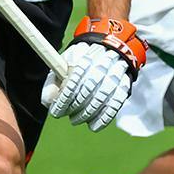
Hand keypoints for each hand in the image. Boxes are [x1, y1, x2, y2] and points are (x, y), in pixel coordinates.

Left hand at [41, 17, 145, 131]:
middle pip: (88, 88)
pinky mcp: (124, 83)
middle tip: (68, 115)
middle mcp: (101, 62)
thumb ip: (53, 81)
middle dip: (75, 106)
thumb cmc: (80, 60)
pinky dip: (104, 117)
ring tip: (76, 120)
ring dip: (87, 114)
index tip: (56, 112)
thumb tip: (48, 102)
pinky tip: (93, 126)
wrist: (108, 47)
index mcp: (84, 54)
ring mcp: (115, 73)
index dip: (64, 98)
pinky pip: (116, 103)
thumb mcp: (63, 63)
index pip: (74, 78)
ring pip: (102, 97)